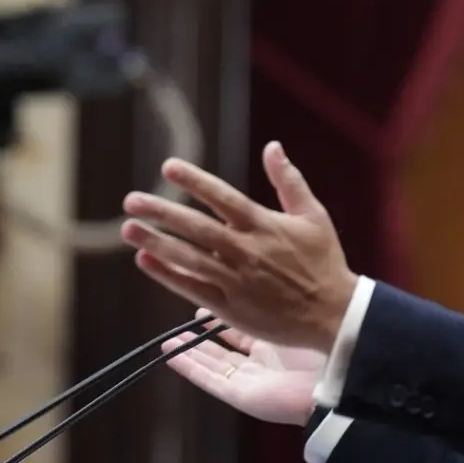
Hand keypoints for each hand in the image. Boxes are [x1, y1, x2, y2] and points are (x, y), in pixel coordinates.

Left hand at [121, 141, 357, 351]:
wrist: (334, 316)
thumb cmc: (325, 263)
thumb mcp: (314, 216)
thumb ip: (289, 181)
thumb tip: (273, 146)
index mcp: (265, 226)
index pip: (223, 198)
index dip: (195, 182)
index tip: (168, 167)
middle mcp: (247, 252)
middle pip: (198, 228)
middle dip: (163, 213)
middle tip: (131, 200)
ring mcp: (237, 282)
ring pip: (190, 259)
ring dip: (157, 243)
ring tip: (128, 229)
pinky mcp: (232, 308)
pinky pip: (194, 290)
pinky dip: (169, 275)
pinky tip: (146, 261)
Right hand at [163, 309, 325, 425]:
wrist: (334, 375)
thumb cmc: (320, 337)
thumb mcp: (287, 309)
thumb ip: (266, 298)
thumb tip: (242, 275)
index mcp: (277, 337)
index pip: (242, 326)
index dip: (222, 315)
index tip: (201, 301)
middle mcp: (262, 358)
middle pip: (224, 347)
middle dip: (201, 336)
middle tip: (179, 324)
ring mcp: (250, 378)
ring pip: (212, 363)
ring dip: (189, 352)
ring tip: (166, 340)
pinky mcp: (239, 394)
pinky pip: (209, 379)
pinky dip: (188, 368)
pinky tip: (170, 356)